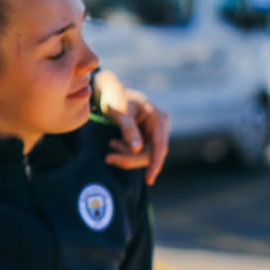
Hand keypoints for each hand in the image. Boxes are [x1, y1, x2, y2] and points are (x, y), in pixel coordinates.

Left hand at [94, 70, 170, 185]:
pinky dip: (127, 152)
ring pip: (144, 155)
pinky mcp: (147, 137)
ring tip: (111, 146)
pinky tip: (115, 143)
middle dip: (130, 159)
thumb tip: (137, 149)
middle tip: (109, 158)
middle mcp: (161, 126)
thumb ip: (129, 130)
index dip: (155, 164)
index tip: (149, 180)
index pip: (160, 146)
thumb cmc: (115, 97)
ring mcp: (155, 132)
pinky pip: (140, 152)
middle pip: (151, 154)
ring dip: (127, 155)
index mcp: (159, 118)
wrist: (111, 90)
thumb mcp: (120, 112)